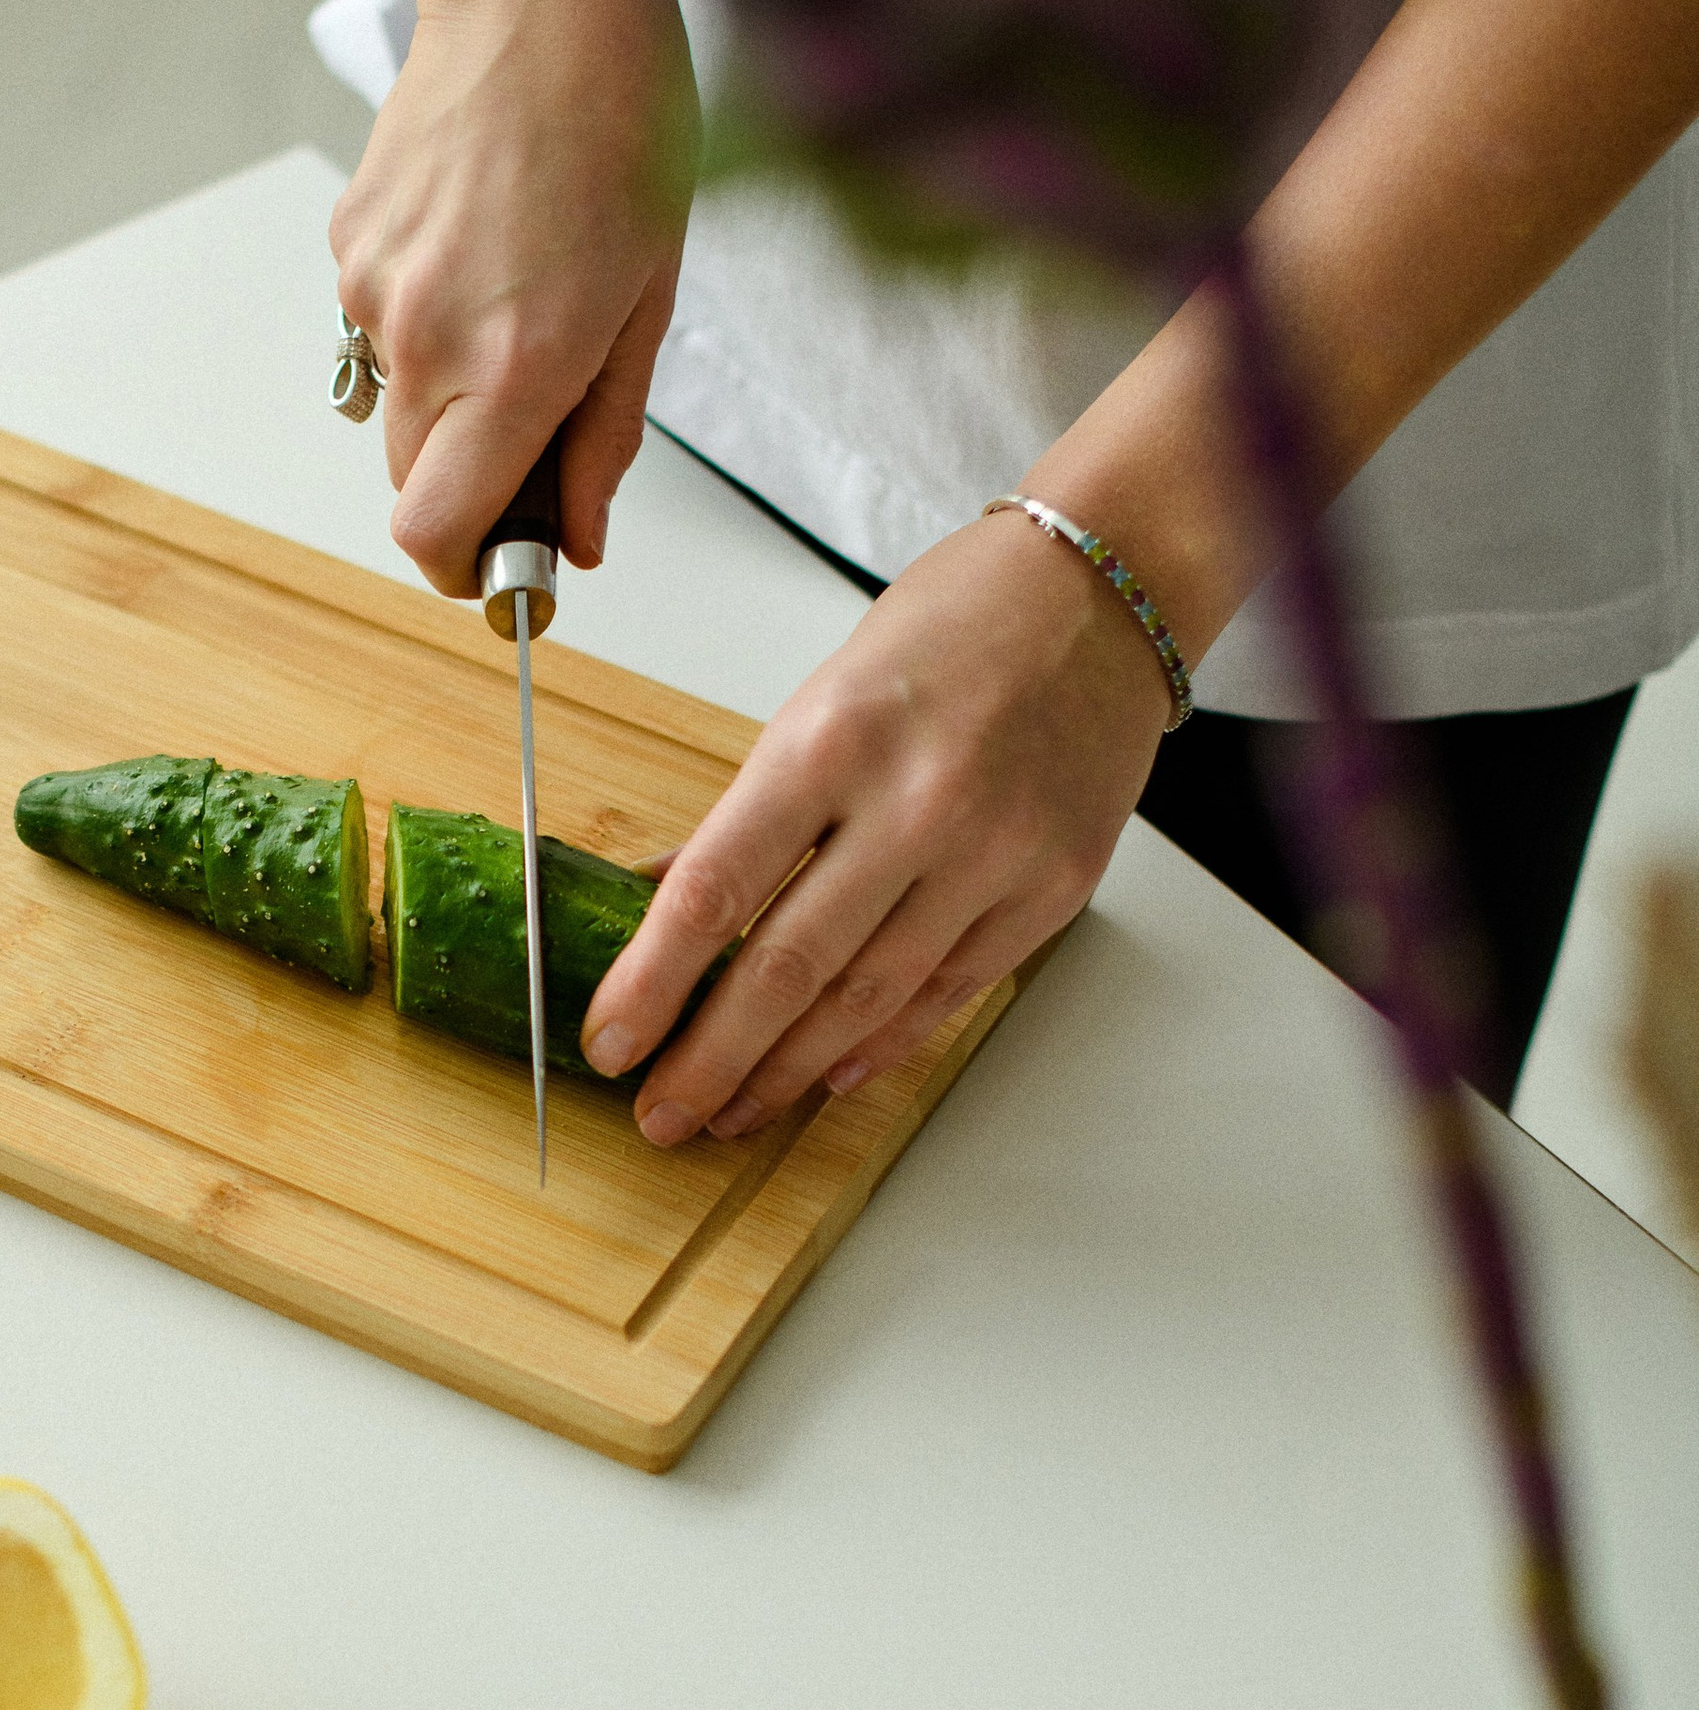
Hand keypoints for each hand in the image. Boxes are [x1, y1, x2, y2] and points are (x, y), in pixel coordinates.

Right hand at [330, 0, 697, 588]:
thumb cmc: (621, 121)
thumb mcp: (651, 302)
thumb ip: (605, 437)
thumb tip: (576, 536)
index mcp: (513, 363)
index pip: (436, 535)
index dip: (471, 570)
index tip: (509, 564)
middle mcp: (424, 337)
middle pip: (413, 485)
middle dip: (471, 487)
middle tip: (543, 437)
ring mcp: (372, 288)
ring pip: (398, 408)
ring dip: (453, 399)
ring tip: (526, 301)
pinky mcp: (348, 243)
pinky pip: (383, 330)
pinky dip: (430, 326)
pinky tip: (486, 249)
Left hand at [582, 510, 1178, 1139]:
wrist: (1100, 594)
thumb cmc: (951, 630)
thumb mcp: (822, 698)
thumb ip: (752, 812)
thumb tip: (662, 905)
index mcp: (833, 740)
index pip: (716, 888)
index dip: (653, 982)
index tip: (610, 1043)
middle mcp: (918, 804)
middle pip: (789, 967)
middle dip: (711, 1059)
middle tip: (661, 1114)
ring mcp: (994, 855)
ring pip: (868, 1000)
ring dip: (787, 1071)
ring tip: (730, 1111)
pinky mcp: (1052, 891)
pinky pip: (948, 993)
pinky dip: (880, 1045)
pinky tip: (827, 1077)